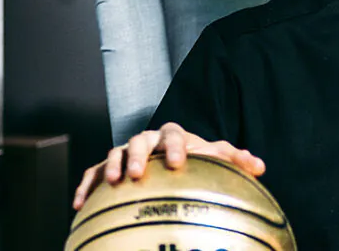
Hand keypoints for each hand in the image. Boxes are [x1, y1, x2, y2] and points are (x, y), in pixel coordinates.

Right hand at [72, 121, 265, 209]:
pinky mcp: (107, 169)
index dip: (175, 146)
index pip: (174, 134)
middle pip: (139, 141)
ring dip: (111, 167)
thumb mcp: (213, 158)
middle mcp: (147, 140)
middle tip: (138, 172)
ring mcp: (125, 153)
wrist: (170, 165)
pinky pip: (92, 175)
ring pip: (114, 153)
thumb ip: (233, 159)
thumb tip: (259, 166)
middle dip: (137, 155)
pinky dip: (85, 187)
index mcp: (173, 135)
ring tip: (112, 183)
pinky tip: (79, 205)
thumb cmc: (193, 160)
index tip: (178, 162)